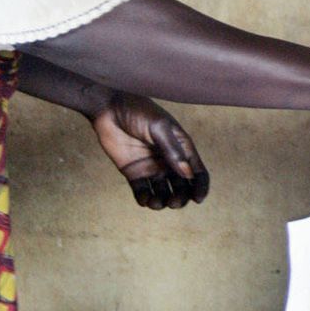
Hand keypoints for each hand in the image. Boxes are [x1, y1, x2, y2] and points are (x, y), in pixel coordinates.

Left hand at [90, 93, 209, 209]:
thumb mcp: (159, 128)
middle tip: (173, 202)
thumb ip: (173, 151)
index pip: (196, 172)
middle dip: (181, 198)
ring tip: (156, 202)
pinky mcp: (134, 173)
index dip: (200, 187)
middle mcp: (169, 161)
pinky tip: (145, 199)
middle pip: (182, 187)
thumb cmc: (138, 112)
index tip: (197, 199)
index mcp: (181, 148)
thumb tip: (188, 174)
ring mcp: (151, 168)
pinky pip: (143, 191)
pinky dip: (145, 200)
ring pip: (163, 192)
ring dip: (163, 202)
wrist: (109, 108)